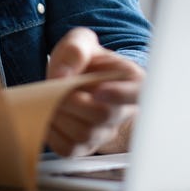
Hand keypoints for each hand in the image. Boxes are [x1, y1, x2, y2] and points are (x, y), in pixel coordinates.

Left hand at [46, 27, 144, 156]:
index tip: (98, 91)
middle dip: (74, 101)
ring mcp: (106, 132)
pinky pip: (68, 148)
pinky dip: (52, 132)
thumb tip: (62, 76)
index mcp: (131, 81)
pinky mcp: (86, 147)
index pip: (138, 94)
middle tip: (58, 87)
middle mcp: (123, 111)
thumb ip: (75, 50)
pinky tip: (50, 115)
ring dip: (60, 115)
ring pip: (85, 134)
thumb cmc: (83, 61)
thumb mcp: (80, 42)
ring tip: (52, 99)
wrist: (72, 80)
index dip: (120, 95)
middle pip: (104, 115)